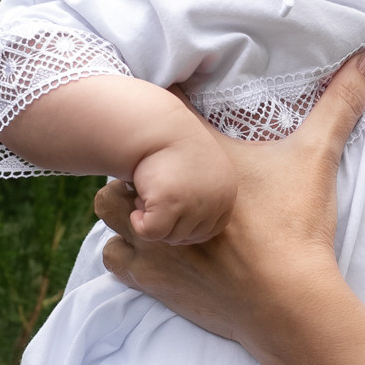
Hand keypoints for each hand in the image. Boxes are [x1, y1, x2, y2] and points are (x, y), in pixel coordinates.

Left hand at [91, 48, 364, 360]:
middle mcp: (159, 194)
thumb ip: (339, 103)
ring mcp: (149, 238)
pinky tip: (153, 246)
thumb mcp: (316, 157)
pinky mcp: (149, 277)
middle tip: (163, 166)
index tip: (168, 105)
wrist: (286, 301)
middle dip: (138, 161)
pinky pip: (112, 255)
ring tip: (153, 203)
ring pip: (107, 206)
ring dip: (125, 203)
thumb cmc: (295, 225)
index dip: (160, 106)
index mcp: (193, 157)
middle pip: (119, 160)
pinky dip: (126, 250)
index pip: (157, 113)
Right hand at [120, 125, 235, 243]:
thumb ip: (204, 200)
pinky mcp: (170, 203)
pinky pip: (151, 232)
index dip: (185, 224)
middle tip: (156, 196)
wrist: (158, 127)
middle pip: (188, 236)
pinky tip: (137, 202)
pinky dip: (139, 223)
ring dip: (153, 219)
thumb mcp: (203, 174)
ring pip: (169, 236)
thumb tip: (187, 235)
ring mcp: (194, 203)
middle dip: (168, 222)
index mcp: (226, 194)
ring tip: (150, 193)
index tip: (171, 207)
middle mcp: (215, 201)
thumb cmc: (175, 149)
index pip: (209, 230)